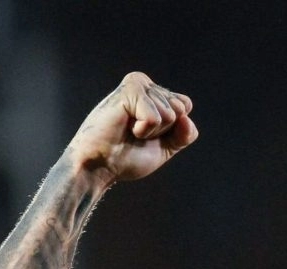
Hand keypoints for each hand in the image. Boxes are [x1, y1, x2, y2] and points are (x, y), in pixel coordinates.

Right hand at [65, 72, 198, 182]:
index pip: (185, 105)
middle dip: (164, 130)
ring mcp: (137, 85)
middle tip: (137, 133)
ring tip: (129, 130)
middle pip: (180, 108)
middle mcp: (145, 84)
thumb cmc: (127, 156)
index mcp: (153, 93)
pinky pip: (155, 117)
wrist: (101, 166)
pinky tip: (125, 127)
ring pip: (170, 114)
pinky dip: (144, 130)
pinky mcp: (129, 90)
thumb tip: (185, 118)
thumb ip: (185, 134)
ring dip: (152, 131)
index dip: (173, 128)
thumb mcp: (167, 147)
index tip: (148, 134)